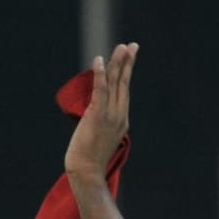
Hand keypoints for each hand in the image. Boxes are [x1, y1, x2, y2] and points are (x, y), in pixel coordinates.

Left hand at [64, 43, 137, 181]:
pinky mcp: (97, 115)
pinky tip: (99, 60)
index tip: (129, 57)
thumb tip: (93, 116)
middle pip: (124, 83)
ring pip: (116, 83)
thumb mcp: (100, 139)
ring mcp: (110, 116)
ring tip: (121, 47)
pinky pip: (100, 90)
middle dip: (128, 63)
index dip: (126, 73)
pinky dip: (100, 74)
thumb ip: (100, 124)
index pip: (124, 92)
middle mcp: (119, 116)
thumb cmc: (89, 160)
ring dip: (118, 63)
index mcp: (122, 121)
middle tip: (131, 45)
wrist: (87, 172)